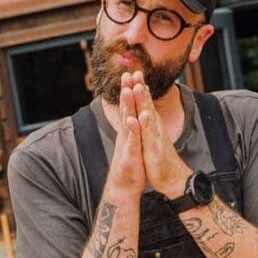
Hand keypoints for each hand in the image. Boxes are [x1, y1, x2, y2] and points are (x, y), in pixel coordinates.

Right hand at [103, 70, 146, 201]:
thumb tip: (133, 115)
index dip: (131, 89)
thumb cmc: (131, 163)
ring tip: (127, 90)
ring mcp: (127, 143)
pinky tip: (133, 120)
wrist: (124, 185)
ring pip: (127, 121)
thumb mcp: (133, 142)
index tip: (133, 72)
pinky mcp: (130, 154)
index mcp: (129, 129)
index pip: (130, 106)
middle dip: (126, 90)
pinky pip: (132, 141)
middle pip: (126, 108)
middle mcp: (126, 133)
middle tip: (126, 73)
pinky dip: (133, 130)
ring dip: (127, 106)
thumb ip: (132, 128)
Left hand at [132, 74, 188, 198]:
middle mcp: (155, 128)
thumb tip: (147, 113)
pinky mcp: (155, 149)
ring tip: (139, 87)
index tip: (134, 73)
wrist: (173, 178)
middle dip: (141, 88)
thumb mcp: (153, 139)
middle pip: (147, 104)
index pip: (145, 104)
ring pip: (149, 116)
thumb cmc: (161, 159)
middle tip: (136, 71)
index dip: (140, 88)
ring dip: (144, 101)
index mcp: (152, 126)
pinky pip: (150, 136)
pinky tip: (143, 116)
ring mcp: (156, 137)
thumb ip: (150, 125)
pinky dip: (146, 126)